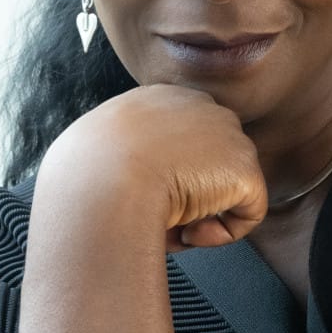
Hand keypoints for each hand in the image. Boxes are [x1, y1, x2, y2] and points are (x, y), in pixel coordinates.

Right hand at [18, 84, 266, 332]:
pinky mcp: (244, 167)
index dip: (166, 175)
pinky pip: (246, 214)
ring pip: (225, 189)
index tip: (141, 195)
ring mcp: (226, 133)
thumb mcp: (96, 150)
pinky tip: (188, 229)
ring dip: (198, 215)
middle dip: (188, 193)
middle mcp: (198, 105)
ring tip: (163, 219)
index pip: (181, 137)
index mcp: (158, 98)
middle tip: (152, 211)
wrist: (101, 182)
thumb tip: (133, 180)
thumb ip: (123, 154)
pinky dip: (219, 235)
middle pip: (209, 162)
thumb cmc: (85, 177)